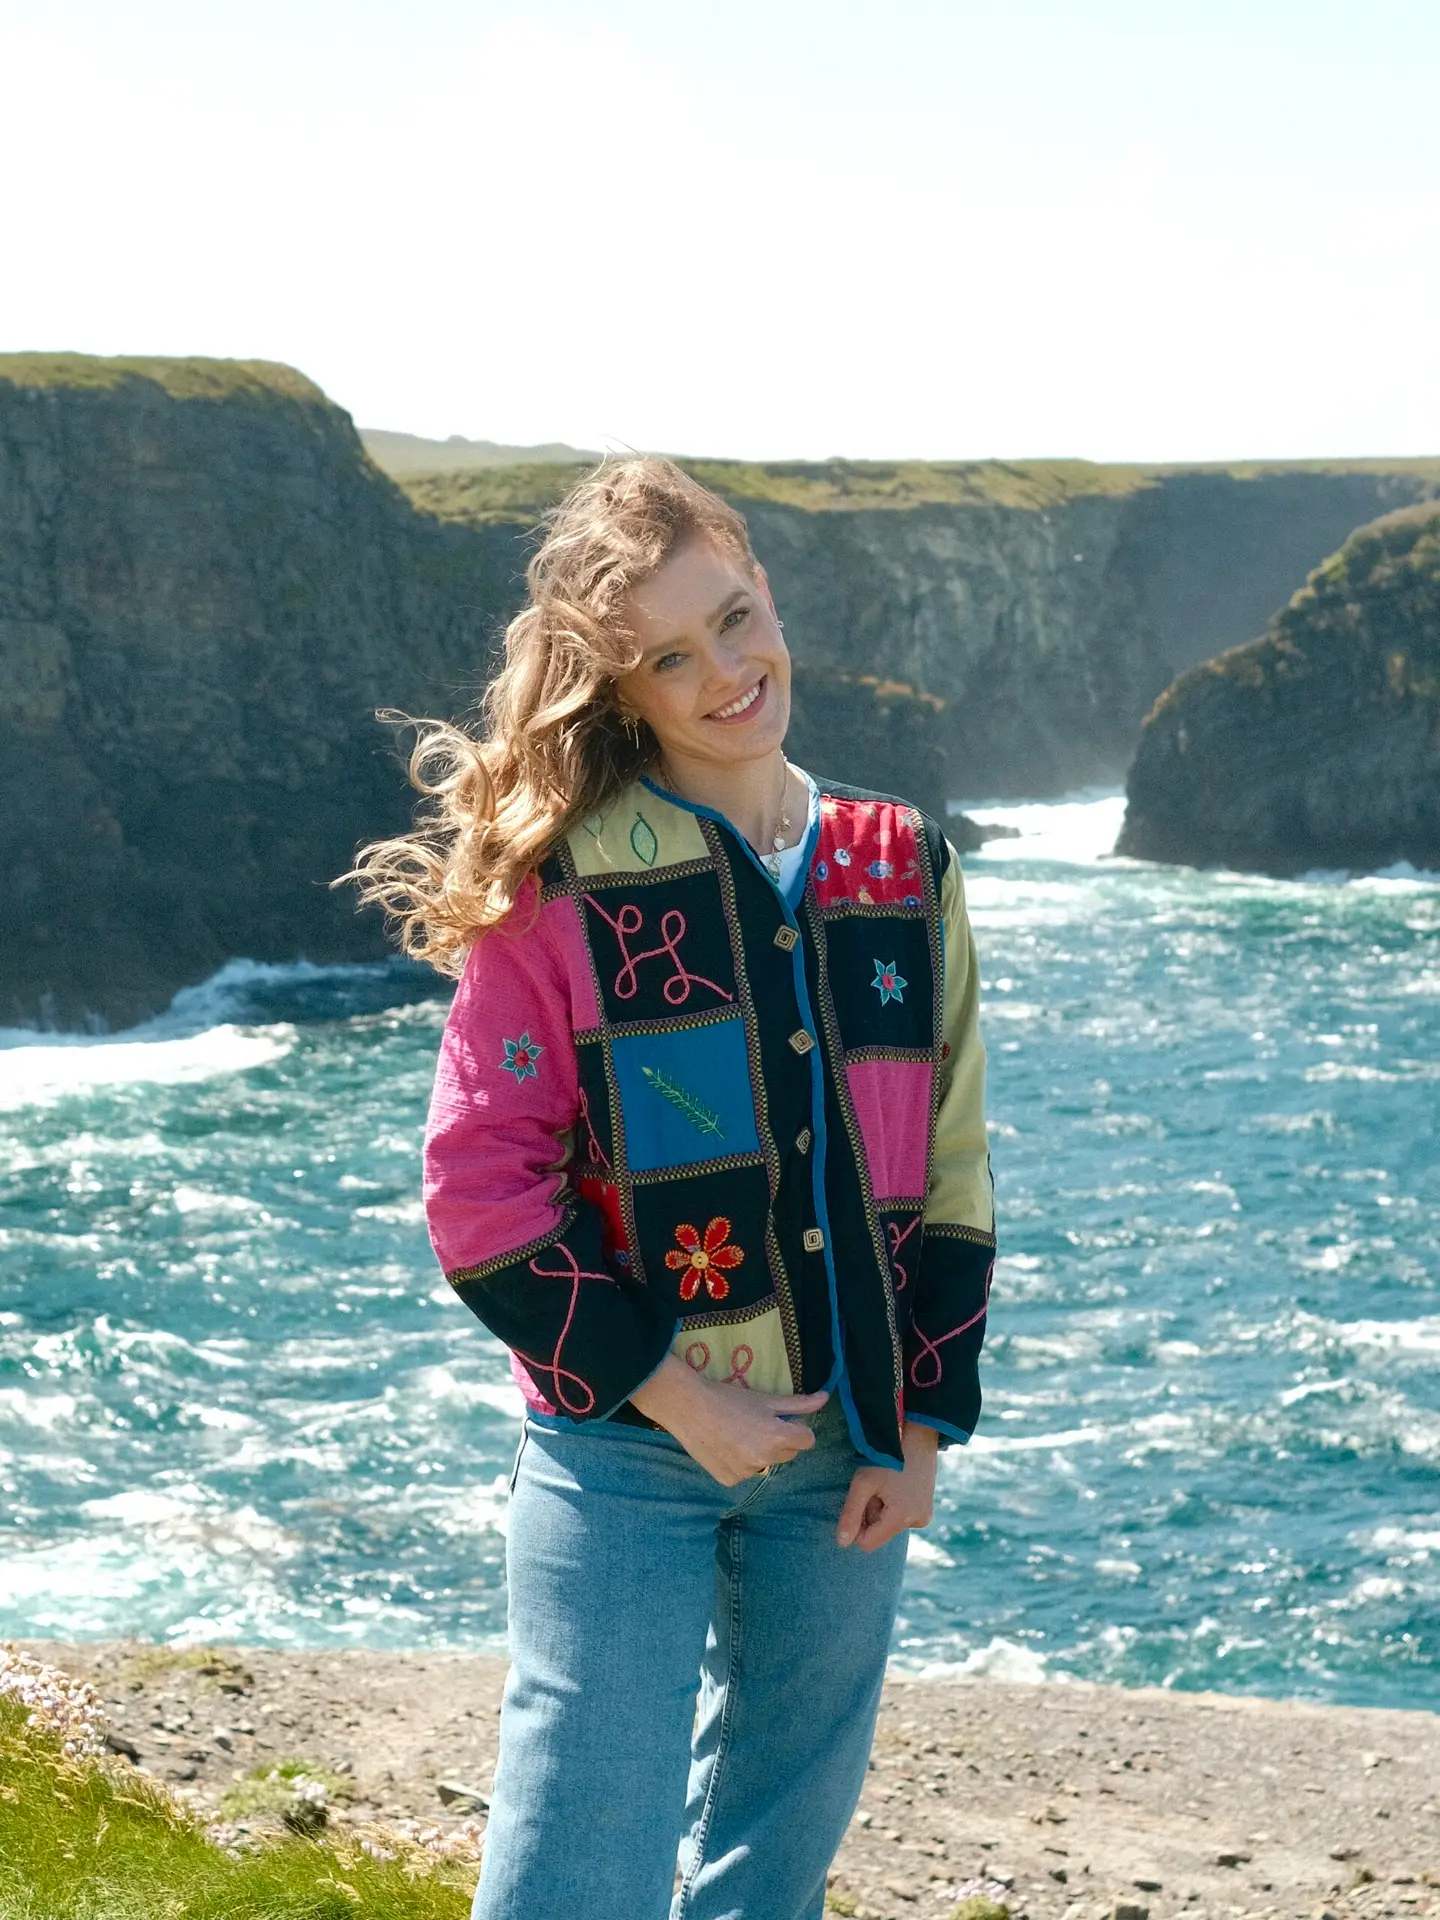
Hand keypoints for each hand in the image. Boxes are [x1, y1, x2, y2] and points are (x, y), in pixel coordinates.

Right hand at [630, 1354, 828, 1486]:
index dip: (797, 1428)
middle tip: (757, 1424)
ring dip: (760, 1453)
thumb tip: (826, 1398)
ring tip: (737, 1434)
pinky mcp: (730, 1481)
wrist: (688, 1408)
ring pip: (766, 1464)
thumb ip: (799, 1403)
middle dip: (780, 1441)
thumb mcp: (765, 1398)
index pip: (807, 1440)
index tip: (782, 1420)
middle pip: (788, 1454)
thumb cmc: (728, 1398)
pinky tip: (725, 1447)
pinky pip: (745, 1473)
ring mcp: (747, 1473)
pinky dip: (740, 1463)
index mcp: (777, 1437)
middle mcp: (765, 1459)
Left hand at [836, 1420, 938, 1550]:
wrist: (917, 1435)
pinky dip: (894, 1505)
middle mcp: (917, 1522)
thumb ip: (850, 1515)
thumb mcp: (863, 1483)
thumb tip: (842, 1544)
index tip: (861, 1500)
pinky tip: (897, 1485)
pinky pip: (902, 1517)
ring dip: (882, 1508)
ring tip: (888, 1483)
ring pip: (889, 1524)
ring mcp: (925, 1516)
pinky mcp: (927, 1509)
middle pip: (879, 1533)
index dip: (858, 1525)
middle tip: (876, 1487)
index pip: (868, 1542)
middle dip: (872, 1513)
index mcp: (902, 1517)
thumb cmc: (886, 1457)